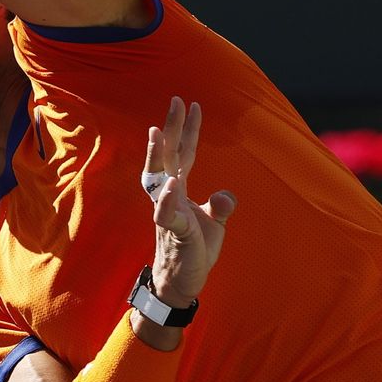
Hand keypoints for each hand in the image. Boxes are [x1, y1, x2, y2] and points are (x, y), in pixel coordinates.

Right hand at [144, 97, 236, 308]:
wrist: (182, 281)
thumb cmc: (194, 249)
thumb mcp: (214, 223)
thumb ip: (221, 206)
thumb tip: (225, 195)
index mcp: (180, 190)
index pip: (185, 153)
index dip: (189, 130)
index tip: (192, 104)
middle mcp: (170, 196)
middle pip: (169, 156)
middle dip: (171, 128)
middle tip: (175, 100)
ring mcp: (168, 213)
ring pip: (158, 178)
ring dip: (157, 155)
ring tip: (157, 132)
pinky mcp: (174, 232)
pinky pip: (168, 214)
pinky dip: (168, 199)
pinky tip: (172, 184)